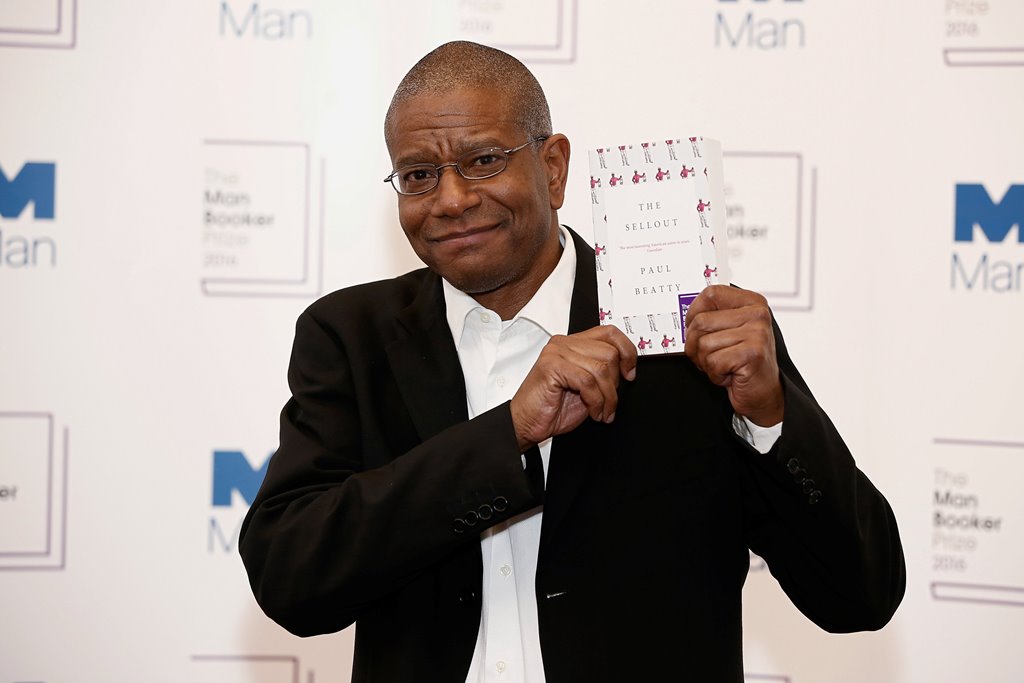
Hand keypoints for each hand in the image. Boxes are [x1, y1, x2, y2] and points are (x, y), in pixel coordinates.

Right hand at [510, 326, 637, 450]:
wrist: (526, 423)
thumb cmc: (552, 407)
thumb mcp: (587, 387)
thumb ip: (603, 371)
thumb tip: (626, 367)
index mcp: (573, 343)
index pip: (610, 333)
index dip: (627, 351)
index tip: (630, 373)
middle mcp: (564, 344)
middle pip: (609, 353)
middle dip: (615, 384)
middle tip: (609, 403)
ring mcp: (556, 353)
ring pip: (601, 368)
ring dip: (607, 397)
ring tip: (602, 411)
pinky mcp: (551, 366)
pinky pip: (587, 381)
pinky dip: (596, 401)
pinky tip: (593, 412)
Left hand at [685, 285, 783, 426]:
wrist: (764, 394)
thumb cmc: (743, 364)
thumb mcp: (728, 333)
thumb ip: (711, 318)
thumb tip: (683, 316)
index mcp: (751, 302)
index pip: (710, 294)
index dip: (693, 314)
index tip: (696, 329)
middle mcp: (757, 314)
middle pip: (700, 322)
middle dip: (696, 346)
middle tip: (712, 357)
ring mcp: (757, 333)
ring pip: (703, 344)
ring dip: (707, 363)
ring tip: (726, 366)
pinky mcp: (752, 353)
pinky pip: (713, 362)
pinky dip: (716, 375)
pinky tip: (732, 375)